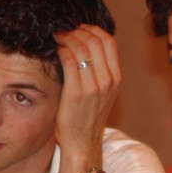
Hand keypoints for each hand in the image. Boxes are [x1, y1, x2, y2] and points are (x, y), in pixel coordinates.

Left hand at [54, 25, 120, 172]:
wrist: (83, 143)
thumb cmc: (87, 118)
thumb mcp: (102, 93)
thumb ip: (99, 72)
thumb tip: (86, 48)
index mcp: (115, 78)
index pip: (109, 42)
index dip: (93, 30)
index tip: (80, 29)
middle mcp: (107, 80)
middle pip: (95, 41)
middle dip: (77, 32)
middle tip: (65, 32)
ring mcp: (93, 86)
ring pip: (81, 48)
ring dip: (67, 38)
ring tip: (58, 39)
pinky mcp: (76, 92)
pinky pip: (69, 61)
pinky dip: (61, 50)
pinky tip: (55, 52)